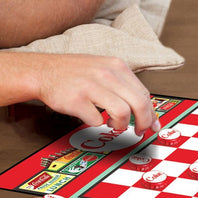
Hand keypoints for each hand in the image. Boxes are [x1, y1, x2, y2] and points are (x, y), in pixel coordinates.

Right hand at [32, 54, 160, 134]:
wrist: (44, 71)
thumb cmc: (76, 73)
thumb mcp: (104, 69)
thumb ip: (124, 86)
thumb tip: (145, 110)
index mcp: (117, 66)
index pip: (144, 93)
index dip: (151, 113)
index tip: (153, 125)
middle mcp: (107, 74)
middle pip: (138, 103)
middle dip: (143, 122)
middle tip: (139, 131)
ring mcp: (91, 86)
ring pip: (122, 112)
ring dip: (121, 125)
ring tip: (113, 125)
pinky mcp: (76, 100)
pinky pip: (96, 120)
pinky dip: (97, 124)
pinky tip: (93, 118)